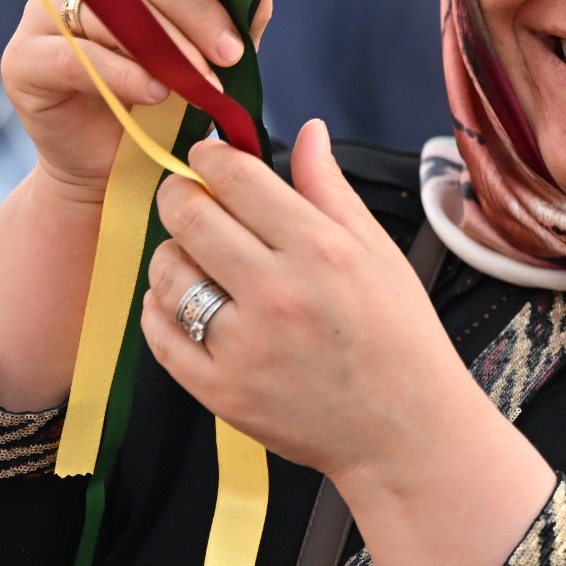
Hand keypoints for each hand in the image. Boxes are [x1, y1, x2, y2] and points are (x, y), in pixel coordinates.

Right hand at [0, 0, 276, 207]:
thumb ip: (235, 14)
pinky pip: (75, 56)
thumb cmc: (160, 102)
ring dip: (167, 47)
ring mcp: (42, 13)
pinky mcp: (23, 60)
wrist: (112, 170)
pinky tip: (158, 92)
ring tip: (204, 84)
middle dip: (195, 6)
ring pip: (107, 7)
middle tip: (231, 52)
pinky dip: (123, 74)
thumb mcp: (209, 55)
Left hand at [140, 119, 473, 478]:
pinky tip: (182, 300)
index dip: (210, 157)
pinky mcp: (221, 392)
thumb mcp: (378, 252)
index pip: (235, 178)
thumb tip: (308, 131)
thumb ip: (331, 189)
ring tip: (196, 257)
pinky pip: (159, 333)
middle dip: (178, 195)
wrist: (407, 434)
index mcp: (319, 250)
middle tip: (188, 199)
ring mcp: (244, 347)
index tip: (207, 159)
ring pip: (167, 272)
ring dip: (171, 254)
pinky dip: (158, 309)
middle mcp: (277, 294)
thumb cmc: (399, 338)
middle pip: (188, 217)